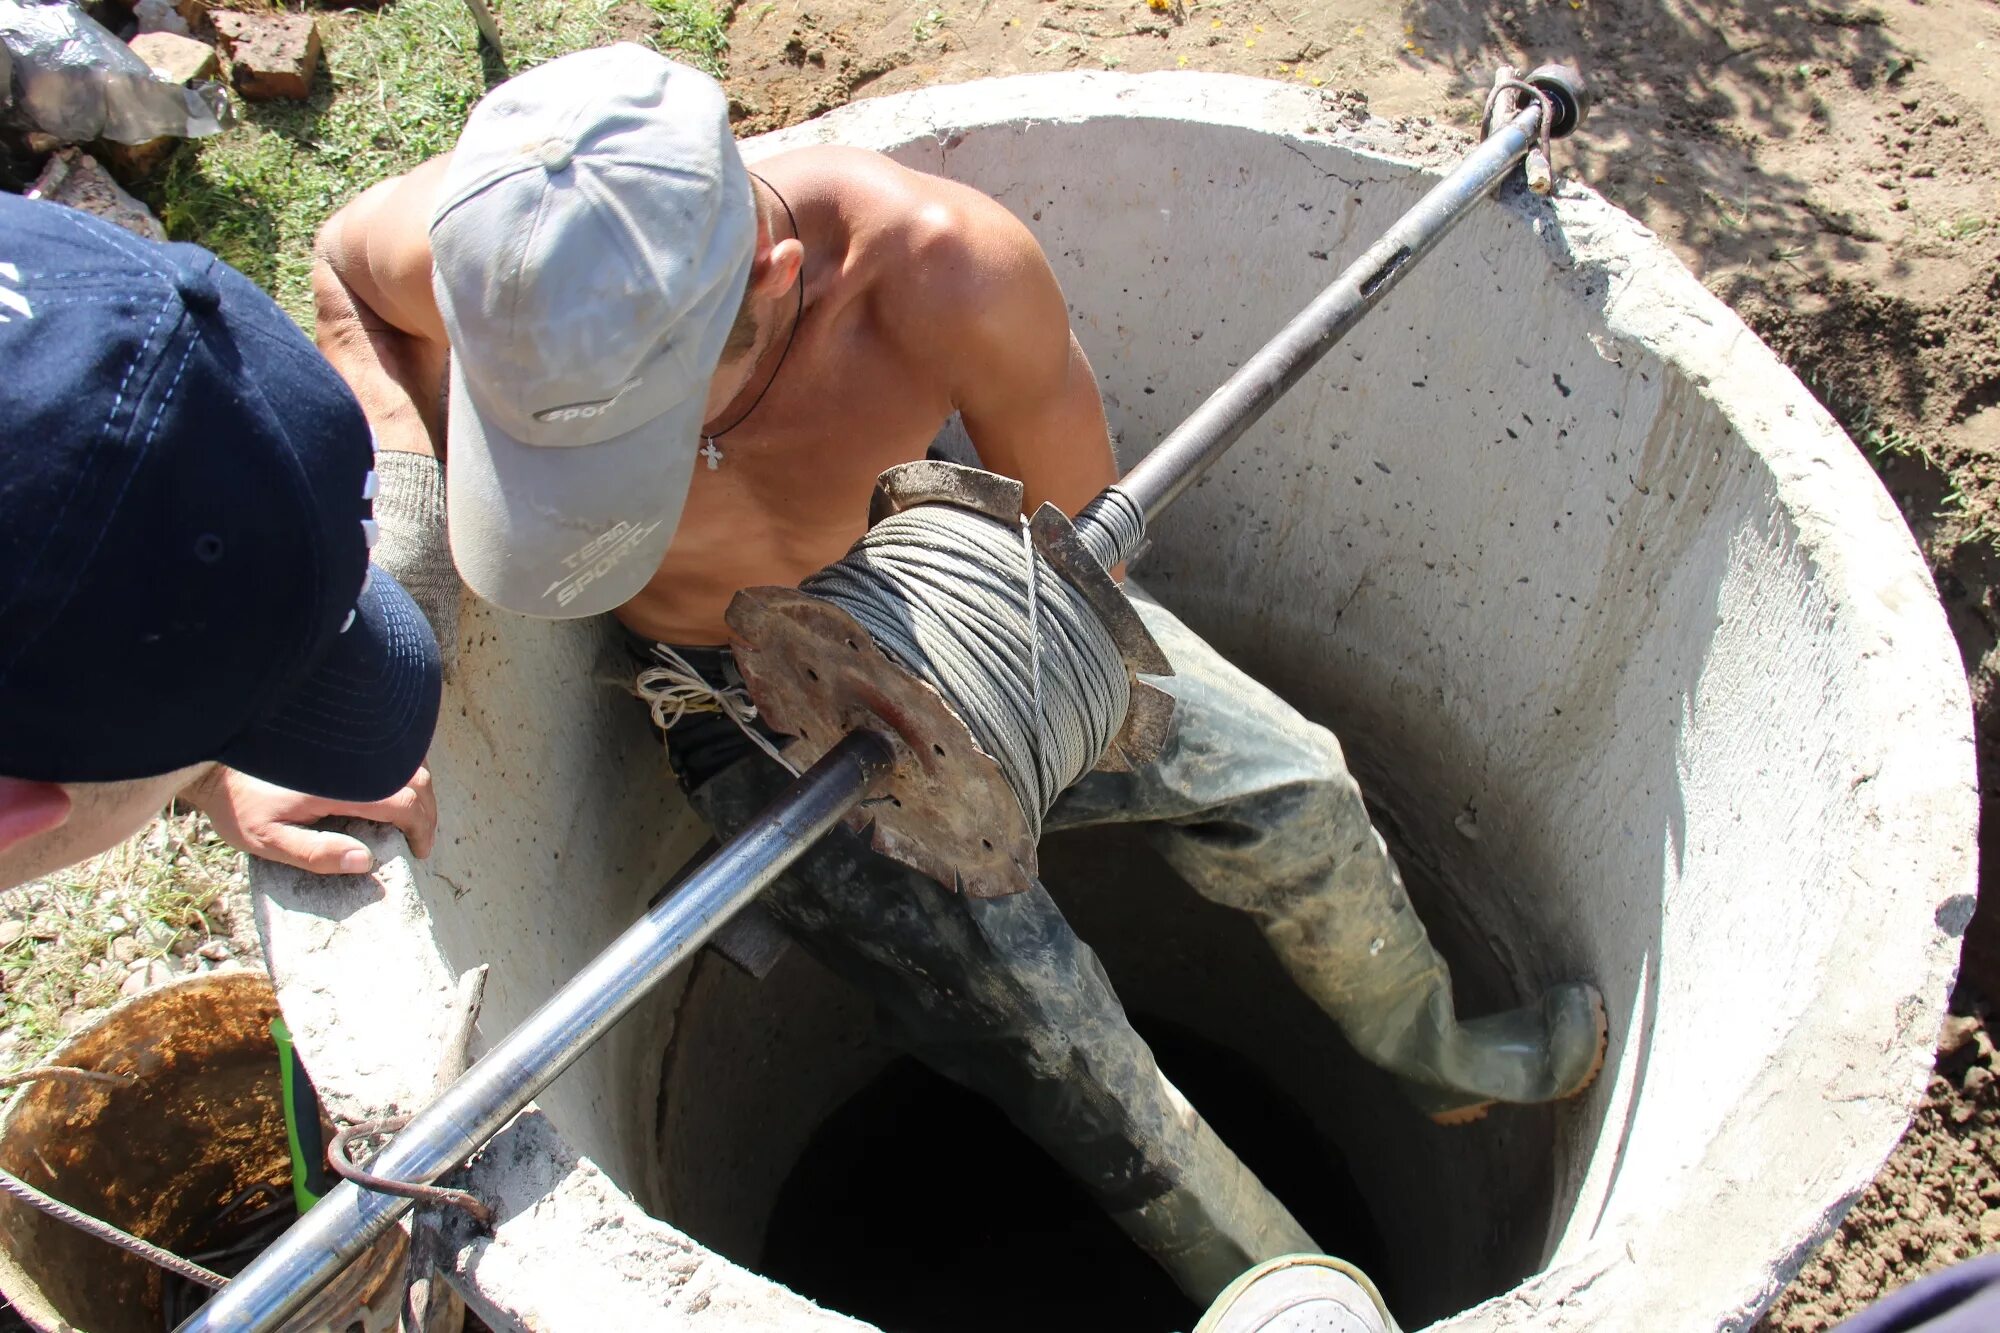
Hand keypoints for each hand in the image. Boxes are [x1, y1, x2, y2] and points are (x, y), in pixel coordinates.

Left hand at [183, 766, 436, 874]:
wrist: (212, 759)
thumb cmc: (239, 804)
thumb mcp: (268, 839)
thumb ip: (316, 854)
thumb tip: (365, 861)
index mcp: (343, 784)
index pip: (406, 802)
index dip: (421, 828)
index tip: (418, 852)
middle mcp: (354, 757)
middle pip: (417, 778)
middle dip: (427, 811)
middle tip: (420, 838)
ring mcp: (351, 742)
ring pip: (408, 759)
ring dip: (417, 788)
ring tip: (408, 816)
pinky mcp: (345, 734)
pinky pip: (389, 745)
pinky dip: (401, 768)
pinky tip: (390, 787)